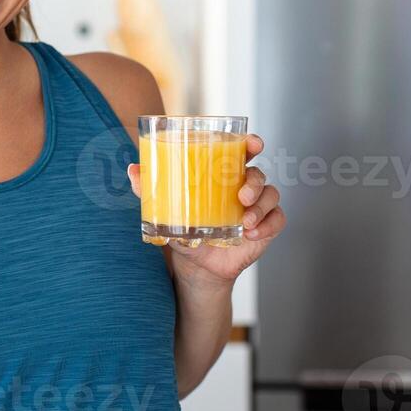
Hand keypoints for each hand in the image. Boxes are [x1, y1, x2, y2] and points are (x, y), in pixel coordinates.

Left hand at [127, 133, 284, 287]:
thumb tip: (133, 170)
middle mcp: (243, 187)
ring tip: (244, 222)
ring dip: (260, 207)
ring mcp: (257, 207)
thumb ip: (149, 191)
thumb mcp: (165, 212)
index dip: (251, 143)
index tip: (253, 143)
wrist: (196, 267)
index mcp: (222, 176)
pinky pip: (277, 220)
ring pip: (271, 195)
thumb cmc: (184, 232)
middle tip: (242, 195)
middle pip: (258, 173)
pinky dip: (267, 225)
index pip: (241, 152)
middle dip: (254, 181)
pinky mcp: (267, 227)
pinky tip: (251, 234)